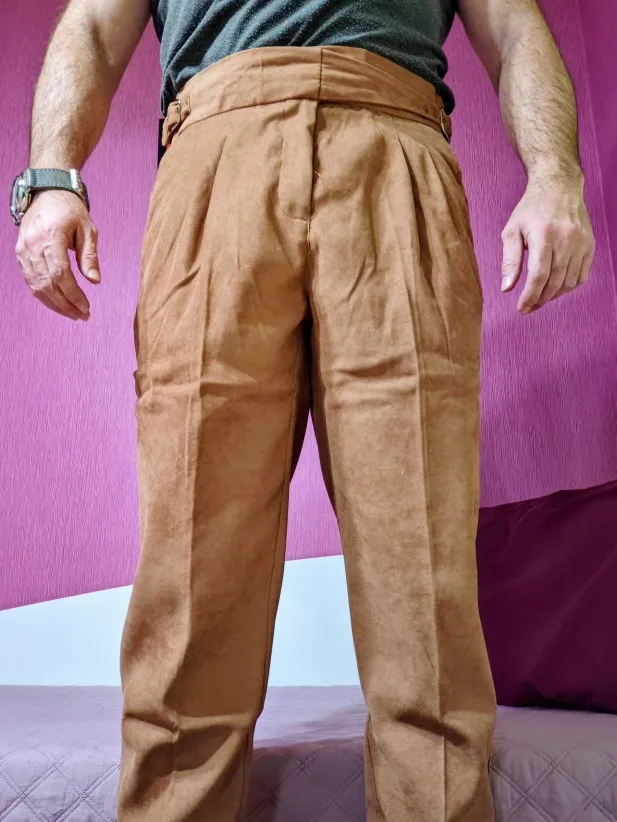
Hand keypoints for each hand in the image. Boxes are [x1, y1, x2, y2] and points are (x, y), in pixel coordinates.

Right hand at [16, 189, 100, 320]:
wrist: (47, 193)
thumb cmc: (70, 211)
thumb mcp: (88, 230)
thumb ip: (90, 256)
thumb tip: (95, 281)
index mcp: (51, 236)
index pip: (60, 273)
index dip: (73, 294)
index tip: (86, 307)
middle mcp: (33, 245)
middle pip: (47, 284)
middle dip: (65, 304)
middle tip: (83, 316)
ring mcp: (24, 250)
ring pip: (37, 286)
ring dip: (55, 304)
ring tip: (73, 314)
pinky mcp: (21, 254)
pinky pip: (31, 281)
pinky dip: (44, 295)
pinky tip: (59, 303)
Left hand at [500, 173, 594, 313]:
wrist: (559, 187)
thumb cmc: (531, 209)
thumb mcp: (512, 231)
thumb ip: (510, 261)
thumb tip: (506, 289)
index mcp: (544, 235)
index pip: (538, 275)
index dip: (530, 296)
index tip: (521, 309)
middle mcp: (566, 240)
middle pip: (554, 282)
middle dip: (540, 300)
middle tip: (528, 307)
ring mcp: (581, 243)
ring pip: (569, 282)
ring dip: (553, 296)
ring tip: (540, 298)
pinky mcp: (590, 245)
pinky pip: (581, 276)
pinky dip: (568, 287)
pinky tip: (556, 287)